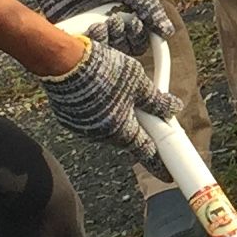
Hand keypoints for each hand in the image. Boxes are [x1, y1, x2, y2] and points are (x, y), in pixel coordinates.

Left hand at [19, 0, 171, 58]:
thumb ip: (148, 6)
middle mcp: (106, 29)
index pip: (137, 42)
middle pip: (121, 50)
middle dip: (121, 38)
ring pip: (102, 53)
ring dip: (105, 41)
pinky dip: (86, 44)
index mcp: (123, 19)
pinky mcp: (67, 33)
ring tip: (100, 25)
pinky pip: (79, 50)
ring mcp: (87, 32)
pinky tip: (88, 28)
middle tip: (115, 21)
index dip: (138, 37)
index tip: (134, 23)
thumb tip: (168, 30)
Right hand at [36, 33, 176, 157]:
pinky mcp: (69, 118)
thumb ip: (156, 100)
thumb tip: (173, 107)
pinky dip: (99, 109)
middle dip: (137, 127)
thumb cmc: (102, 70)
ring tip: (117, 88)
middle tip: (145, 111)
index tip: (167, 175)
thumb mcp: (138, 82)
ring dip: (117, 115)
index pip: (146, 152)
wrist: (64, 61)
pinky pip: (90, 118)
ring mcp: (83, 128)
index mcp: (122, 130)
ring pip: (108, 126)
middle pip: (127, 137)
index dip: (159, 163)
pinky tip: (99, 89)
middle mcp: (101, 135)